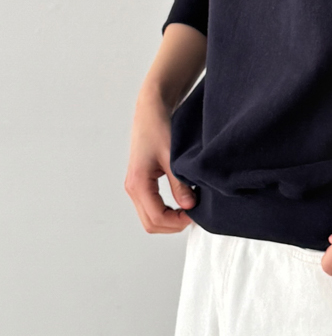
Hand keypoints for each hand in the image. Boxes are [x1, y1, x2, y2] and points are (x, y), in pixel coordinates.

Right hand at [124, 89, 196, 232]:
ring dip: (169, 219)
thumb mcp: (173, 158)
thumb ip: (180, 184)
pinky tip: (182, 203)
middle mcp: (133, 188)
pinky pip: (151, 207)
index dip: (177, 222)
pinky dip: (166, 211)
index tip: (195, 215)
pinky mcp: (141, 184)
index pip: (156, 218)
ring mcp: (136, 187)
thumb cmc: (158, 128)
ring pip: (150, 218)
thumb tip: (189, 206)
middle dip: (173, 225)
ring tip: (190, 210)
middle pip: (151, 223)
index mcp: (138, 183)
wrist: (151, 111)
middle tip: (194, 216)